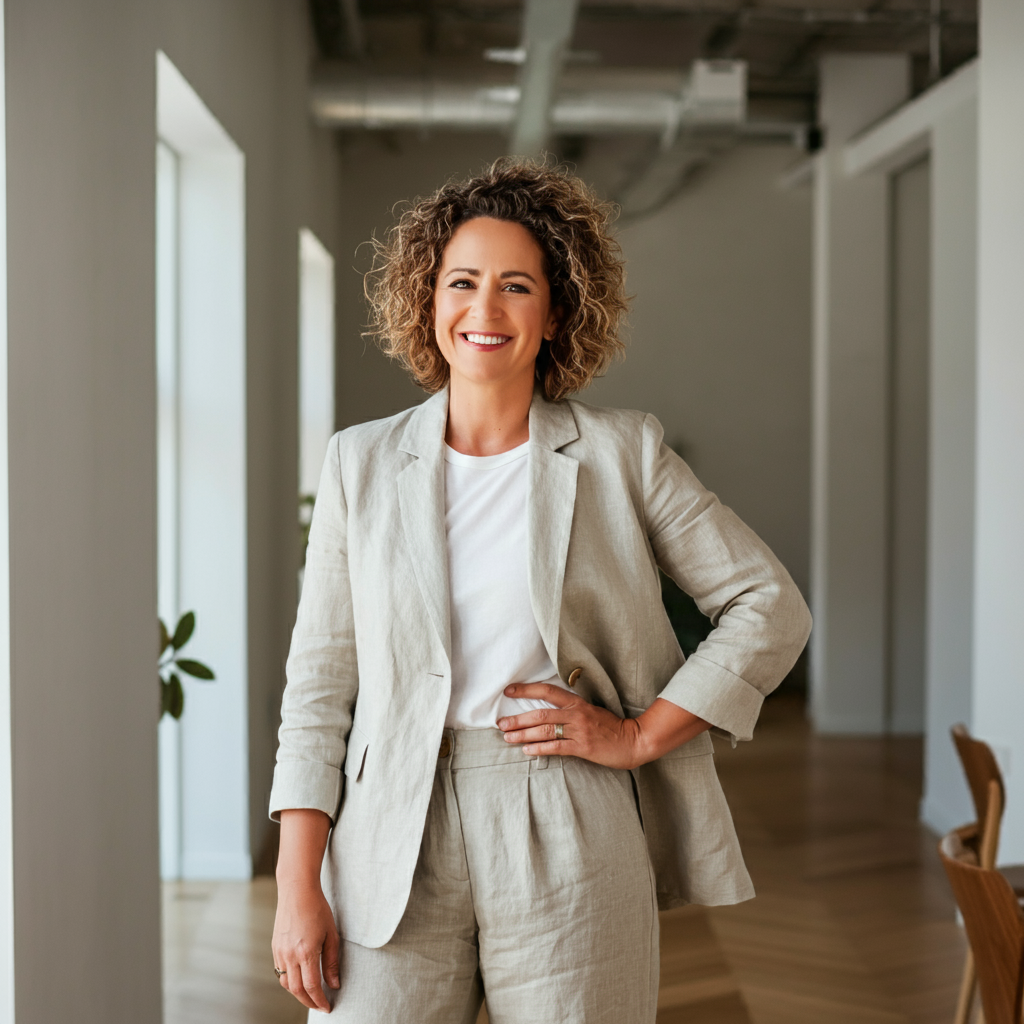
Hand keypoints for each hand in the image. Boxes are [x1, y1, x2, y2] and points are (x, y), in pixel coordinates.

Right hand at [271, 881, 339, 1011]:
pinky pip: (280, 971)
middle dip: (309, 1002)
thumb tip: (334, 984)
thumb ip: (331, 961)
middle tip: (320, 1006)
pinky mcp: (275, 947)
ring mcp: (280, 952)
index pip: (312, 987)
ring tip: (311, 995)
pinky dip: (290, 980)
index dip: (320, 1001)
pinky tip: (300, 978)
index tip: (328, 1007)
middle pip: (297, 990)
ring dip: (298, 993)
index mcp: (306, 952)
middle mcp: (290, 955)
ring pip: (286, 983)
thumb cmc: (317, 909)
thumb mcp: (331, 934)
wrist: (297, 890)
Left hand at [498, 684, 710, 769]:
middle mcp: (576, 714)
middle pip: (541, 713)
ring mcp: (579, 730)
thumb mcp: (591, 712)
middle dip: (518, 718)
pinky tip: (527, 751)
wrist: (634, 740)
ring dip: (523, 734)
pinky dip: (539, 749)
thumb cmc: (611, 727)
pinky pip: (556, 747)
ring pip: (545, 730)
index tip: (508, 691)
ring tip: (507, 737)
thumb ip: (571, 711)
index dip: (527, 690)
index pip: (547, 691)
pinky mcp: (583, 747)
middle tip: (501, 723)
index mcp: (578, 703)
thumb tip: (547, 713)